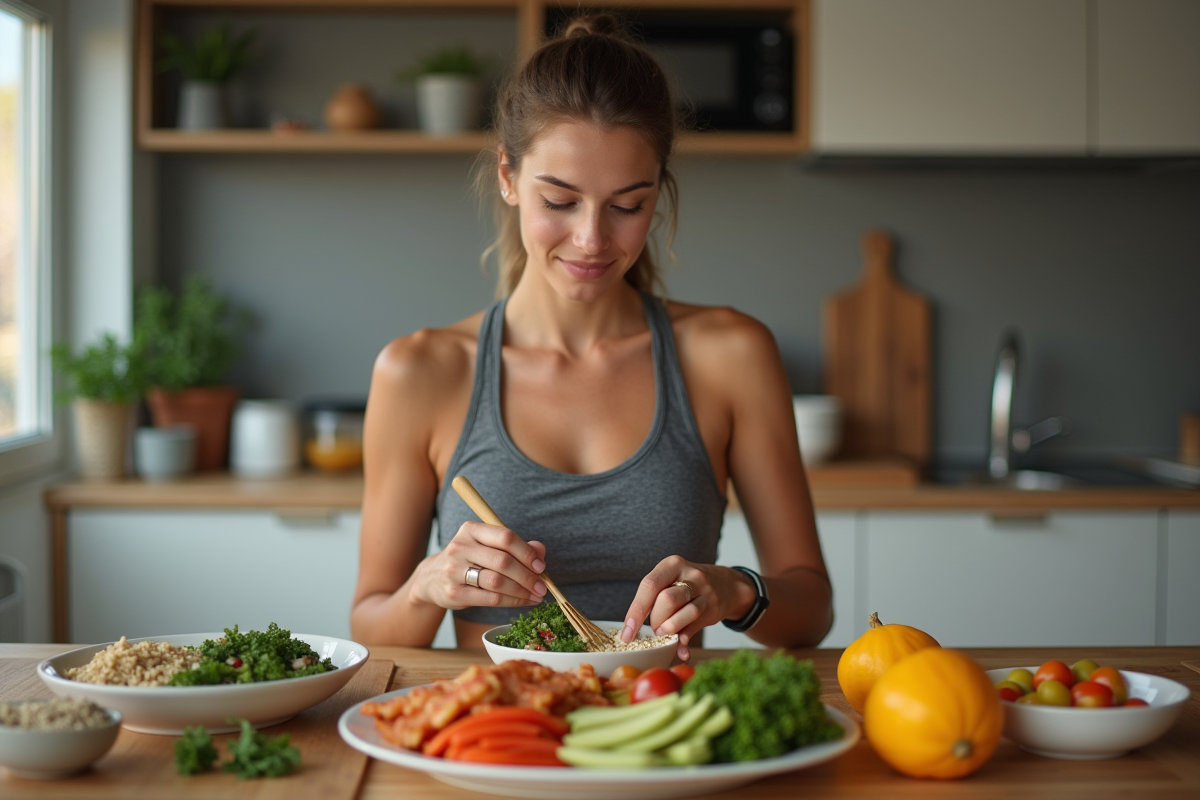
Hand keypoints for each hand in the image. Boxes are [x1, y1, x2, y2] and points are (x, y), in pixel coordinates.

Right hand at [415, 521, 547, 610]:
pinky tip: (523, 601)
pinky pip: (490, 598)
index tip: (540, 566)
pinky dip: (512, 601)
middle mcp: (460, 547)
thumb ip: (515, 546)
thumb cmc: (469, 560)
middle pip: (503, 561)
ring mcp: (454, 570)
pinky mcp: (454, 593)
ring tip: (536, 596)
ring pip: (497, 581)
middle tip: (542, 586)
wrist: (432, 578)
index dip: (527, 552)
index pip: (505, 537)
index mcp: (471, 530)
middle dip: (528, 575)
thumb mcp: (488, 547)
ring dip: (522, 590)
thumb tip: (540, 550)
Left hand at [619, 557, 752, 660]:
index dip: (636, 611)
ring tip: (665, 633)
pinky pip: (696, 628)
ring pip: (686, 612)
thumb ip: (653, 597)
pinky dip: (685, 643)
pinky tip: (681, 651)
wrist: (724, 583)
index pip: (649, 585)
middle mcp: (690, 575)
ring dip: (671, 629)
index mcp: (672, 565)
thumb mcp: (670, 579)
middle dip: (656, 620)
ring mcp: (705, 591)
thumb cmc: (685, 584)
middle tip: (655, 628)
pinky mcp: (713, 608)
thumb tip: (632, 629)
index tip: (627, 633)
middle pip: (667, 599)